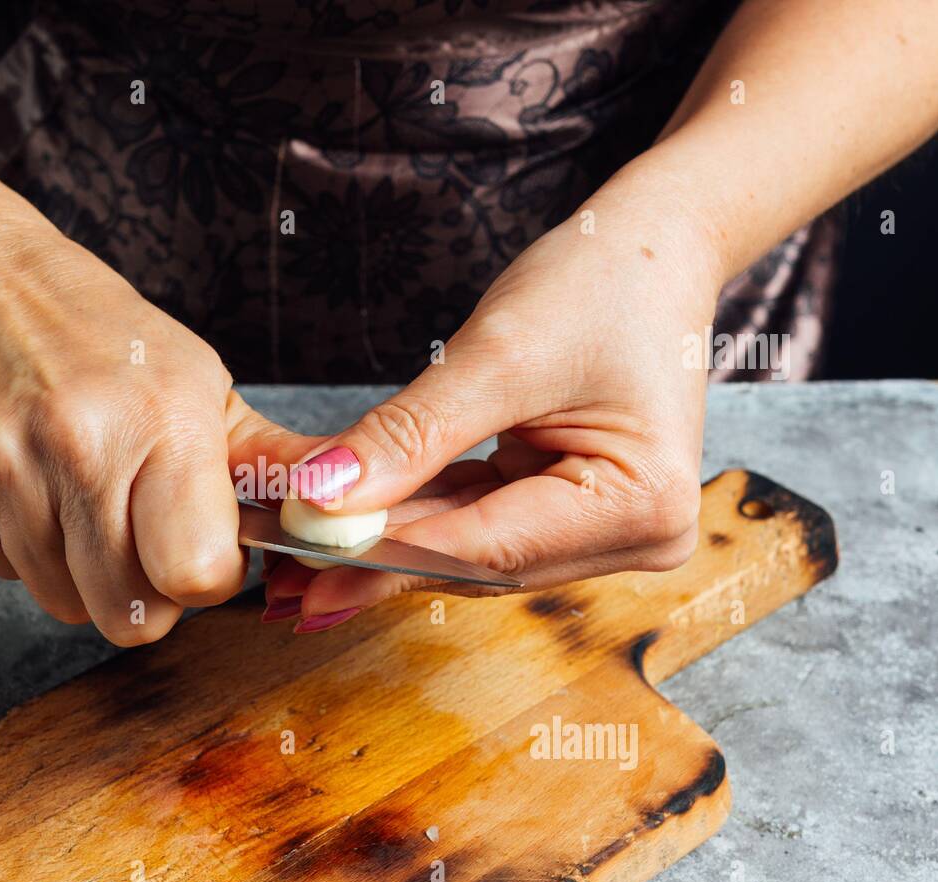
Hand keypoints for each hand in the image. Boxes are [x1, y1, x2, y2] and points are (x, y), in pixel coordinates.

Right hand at [0, 223, 296, 644]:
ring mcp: (1, 468)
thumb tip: (341, 508)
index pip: (195, 575)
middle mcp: (79, 444)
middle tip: (140, 535)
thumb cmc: (97, 335)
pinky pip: (3, 574)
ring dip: (81, 570)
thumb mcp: (200, 382)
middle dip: (145, 593)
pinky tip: (31, 486)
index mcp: (161, 419)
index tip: (202, 552)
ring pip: (63, 604)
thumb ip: (269, 462)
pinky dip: (23, 548)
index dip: (205, 580)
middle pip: (129, 615)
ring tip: (80, 495)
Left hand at [265, 168, 725, 627]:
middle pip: (479, 558)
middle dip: (378, 560)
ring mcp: (606, 529)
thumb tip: (320, 498)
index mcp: (640, 504)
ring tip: (295, 563)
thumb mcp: (498, 353)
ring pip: (471, 548)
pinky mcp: (573, 512)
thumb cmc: (601, 281)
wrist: (655, 247)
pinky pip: (479, 521)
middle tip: (282, 579)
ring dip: (387, 547)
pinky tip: (349, 529)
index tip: (303, 561)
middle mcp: (636, 535)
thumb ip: (409, 435)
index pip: (489, 545)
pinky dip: (416, 517)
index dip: (388, 555)